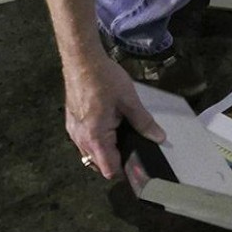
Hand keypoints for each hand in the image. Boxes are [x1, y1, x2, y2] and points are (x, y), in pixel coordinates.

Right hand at [64, 55, 164, 178]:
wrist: (82, 60)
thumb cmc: (105, 78)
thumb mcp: (129, 100)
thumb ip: (143, 122)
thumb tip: (159, 137)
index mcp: (95, 136)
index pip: (109, 170)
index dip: (124, 170)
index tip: (137, 163)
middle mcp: (80, 139)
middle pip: (98, 165)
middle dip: (115, 160)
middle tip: (132, 146)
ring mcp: (73, 132)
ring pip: (89, 154)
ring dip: (105, 151)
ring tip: (121, 135)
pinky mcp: (71, 123)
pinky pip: (84, 142)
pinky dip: (96, 141)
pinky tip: (108, 126)